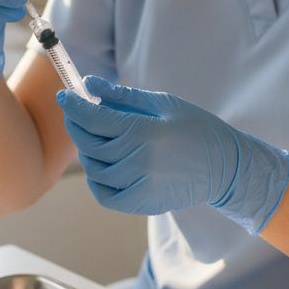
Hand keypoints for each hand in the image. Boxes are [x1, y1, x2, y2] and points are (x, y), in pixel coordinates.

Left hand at [57, 76, 288, 233]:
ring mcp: (141, 186)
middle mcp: (141, 161)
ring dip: (87, 152)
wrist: (225, 167)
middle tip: (77, 114)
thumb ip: (123, 96)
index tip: (63, 95)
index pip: (95, 119)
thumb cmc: (195, 128)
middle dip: (77, 125)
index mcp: (147, 131)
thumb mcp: (163, 103)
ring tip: (95, 137)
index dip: (74, 106)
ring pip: (95, 169)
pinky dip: (96, 180)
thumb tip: (89, 84)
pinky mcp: (143, 203)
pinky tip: (102, 165)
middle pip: (90, 144)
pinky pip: (105, 195)